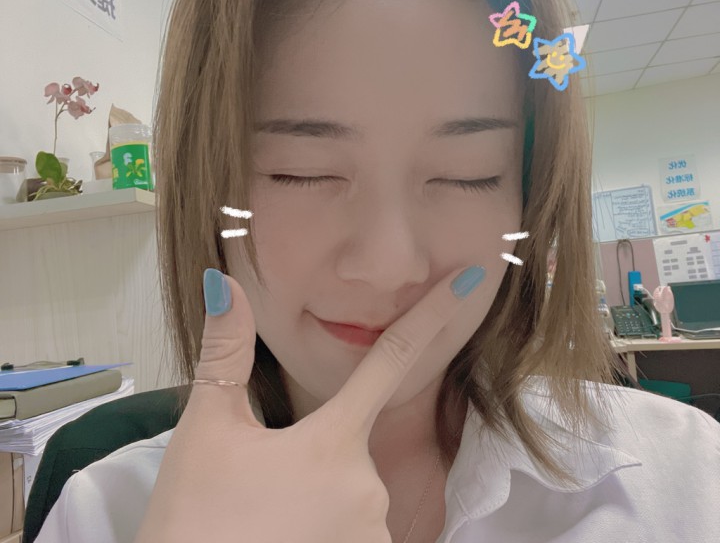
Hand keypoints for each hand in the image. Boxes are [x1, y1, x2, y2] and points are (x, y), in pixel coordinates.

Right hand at [134, 264, 485, 542]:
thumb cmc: (194, 523)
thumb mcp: (205, 433)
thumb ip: (225, 353)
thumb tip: (225, 284)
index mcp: (334, 443)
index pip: (391, 358)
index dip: (430, 314)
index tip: (469, 279)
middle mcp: (369, 491)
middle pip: (353, 445)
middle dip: (313, 456)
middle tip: (258, 491)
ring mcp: (373, 539)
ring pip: (354, 497)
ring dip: (317, 500)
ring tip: (266, 523)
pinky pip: (357, 535)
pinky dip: (325, 531)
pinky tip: (285, 537)